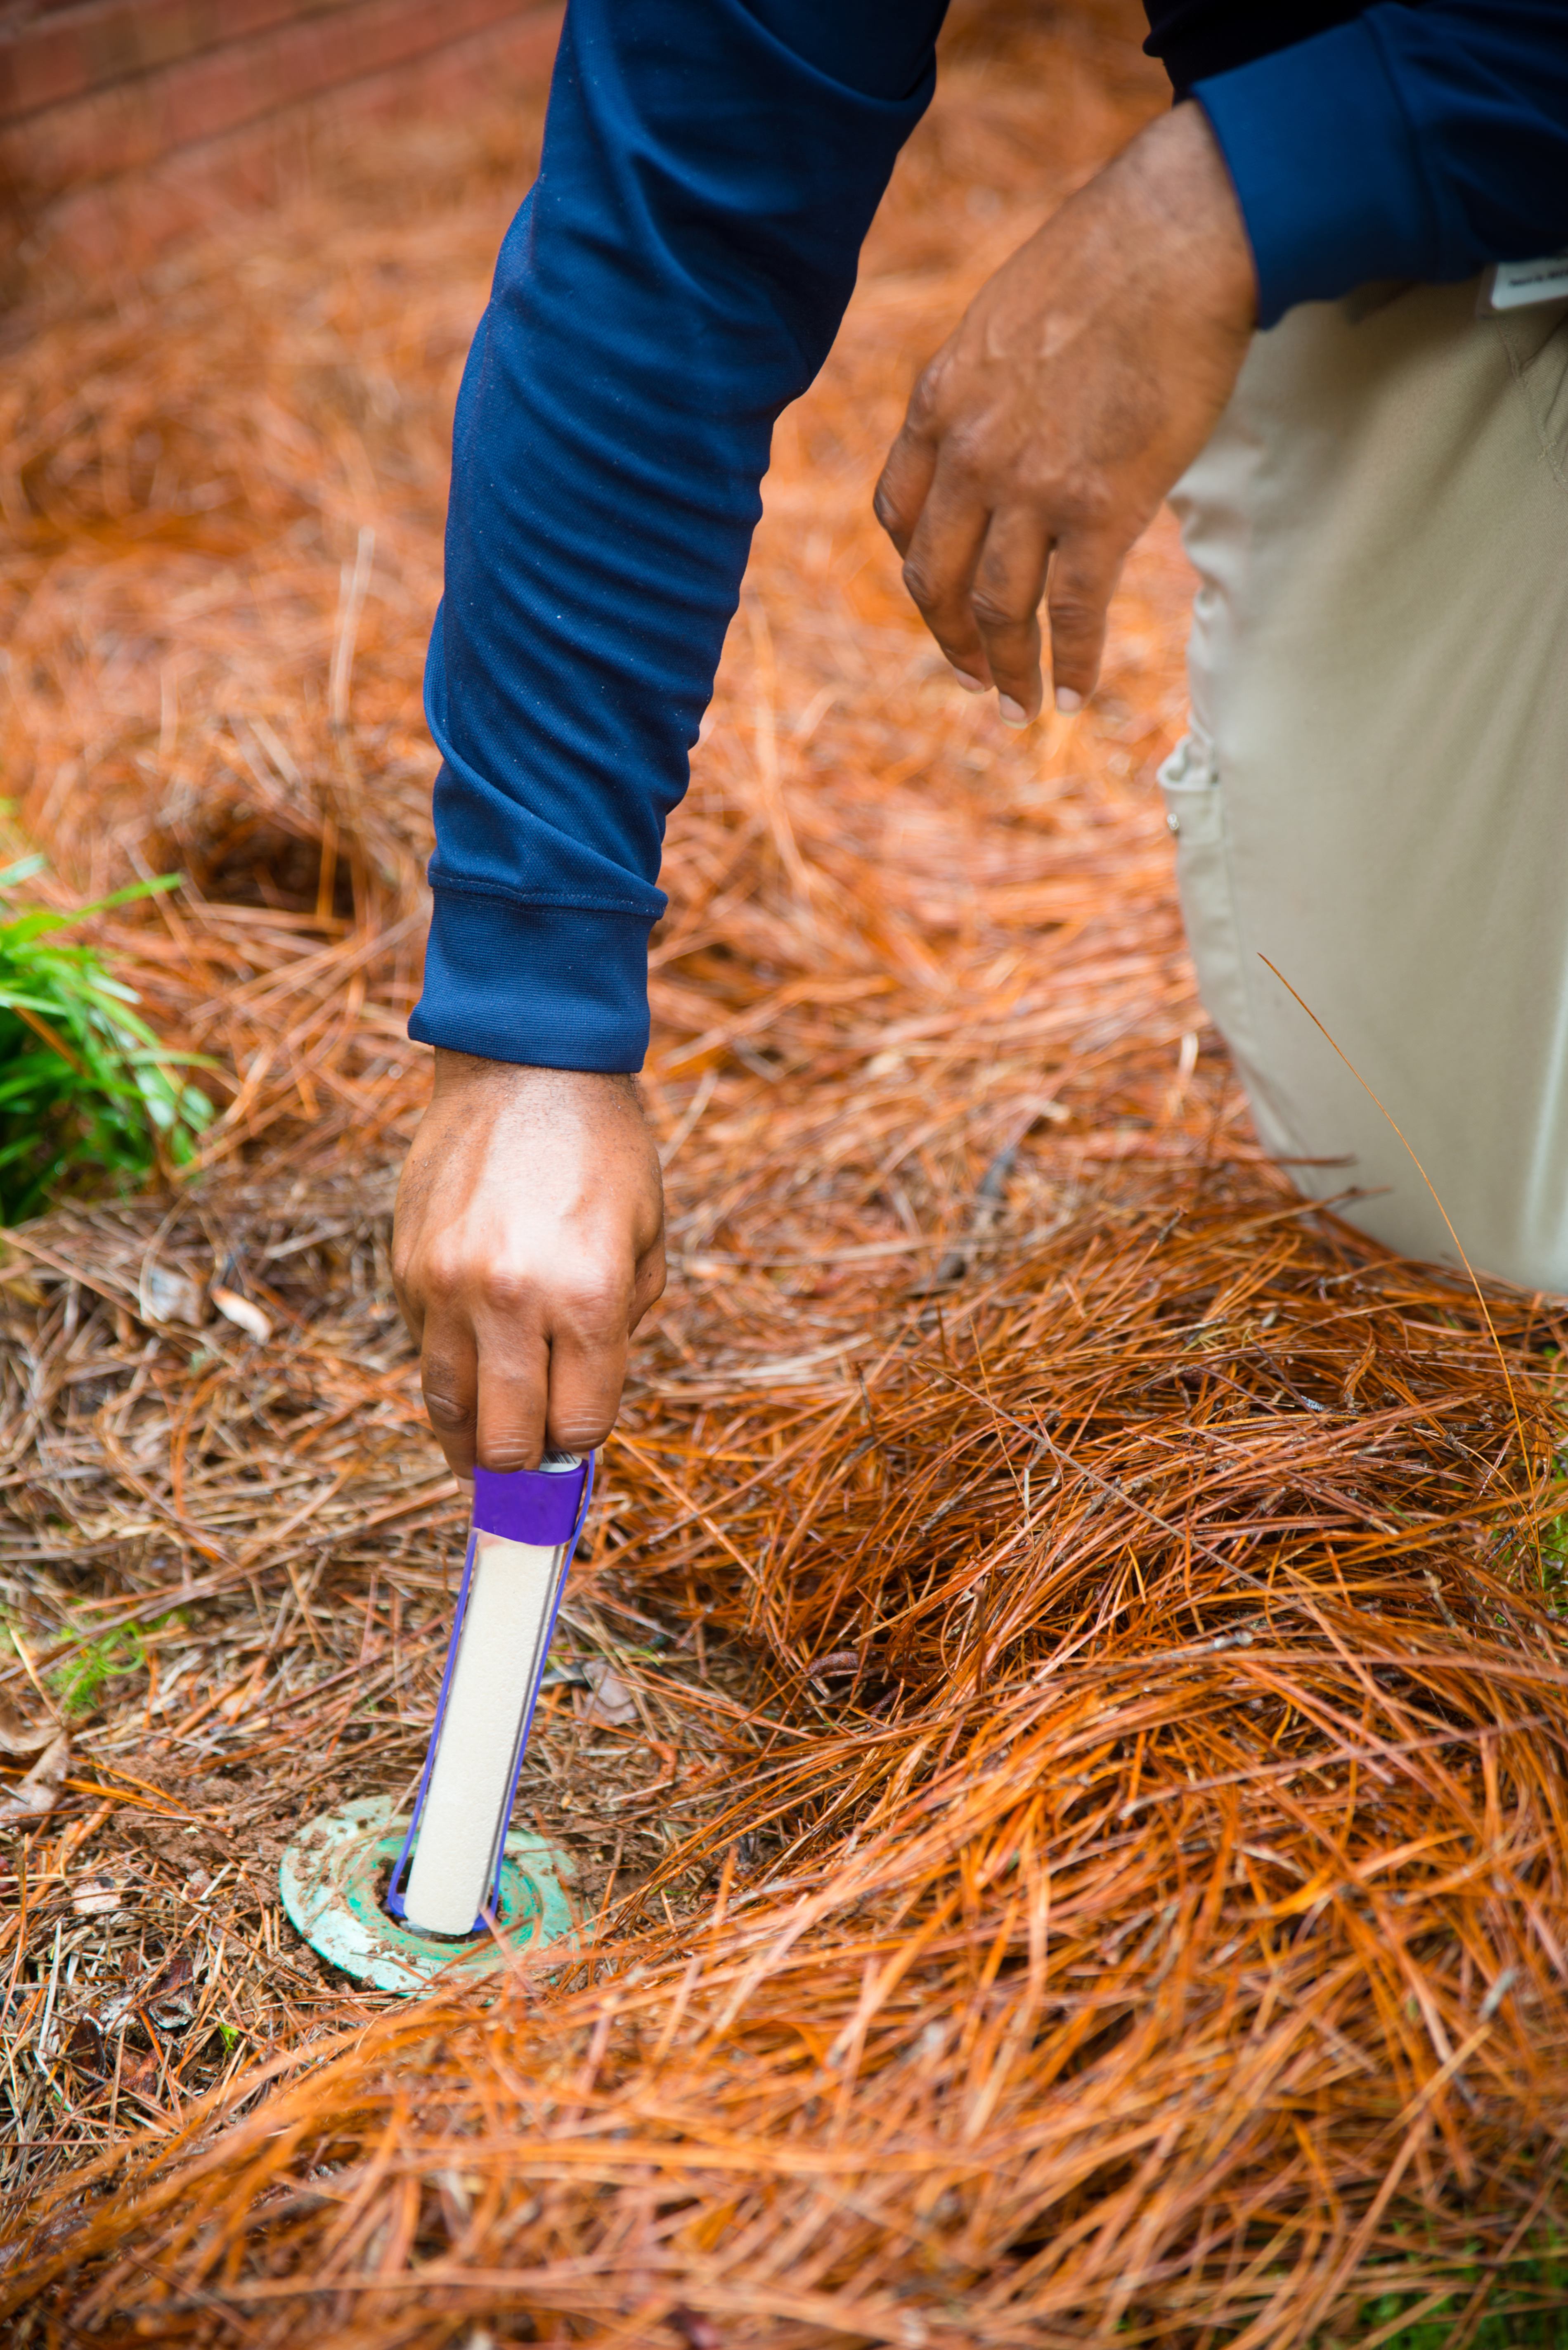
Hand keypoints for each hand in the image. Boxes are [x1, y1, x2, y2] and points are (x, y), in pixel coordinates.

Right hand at [393, 1053, 665, 1476]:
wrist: (526, 1064)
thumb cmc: (604, 1152)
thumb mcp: (648, 1241)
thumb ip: (622, 1331)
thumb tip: (580, 1410)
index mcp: (587, 1297)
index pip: (577, 1427)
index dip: (582, 1438)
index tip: (580, 1427)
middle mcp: (509, 1300)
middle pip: (504, 1442)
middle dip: (526, 1457)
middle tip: (535, 1447)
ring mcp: (446, 1287)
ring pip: (447, 1410)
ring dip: (473, 1435)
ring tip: (491, 1441)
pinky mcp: (406, 1268)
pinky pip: (424, 1351)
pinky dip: (450, 1365)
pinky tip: (473, 1347)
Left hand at [874, 101, 1254, 722]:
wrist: (1176, 238)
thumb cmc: (1108, 261)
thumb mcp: (1006, 316)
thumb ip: (990, 382)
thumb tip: (1010, 415)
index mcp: (939, 402)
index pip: (900, 512)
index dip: (915, 569)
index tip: (938, 599)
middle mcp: (969, 455)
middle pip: (936, 578)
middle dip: (952, 640)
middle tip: (974, 676)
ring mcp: (1030, 488)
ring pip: (998, 608)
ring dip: (1009, 670)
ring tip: (1022, 707)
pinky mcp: (1100, 509)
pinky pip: (1071, 612)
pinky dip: (1071, 663)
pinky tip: (1078, 693)